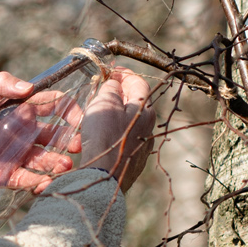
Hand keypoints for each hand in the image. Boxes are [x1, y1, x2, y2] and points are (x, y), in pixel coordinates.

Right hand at [76, 67, 153, 190]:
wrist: (105, 175)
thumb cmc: (104, 136)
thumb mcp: (105, 103)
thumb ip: (111, 88)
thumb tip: (115, 84)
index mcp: (144, 108)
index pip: (138, 82)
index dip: (124, 74)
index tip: (112, 71)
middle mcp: (149, 126)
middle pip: (135, 103)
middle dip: (119, 95)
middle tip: (102, 92)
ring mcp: (144, 145)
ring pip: (129, 123)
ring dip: (115, 116)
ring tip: (98, 116)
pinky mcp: (135, 160)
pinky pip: (125, 140)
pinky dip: (114, 134)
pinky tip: (102, 138)